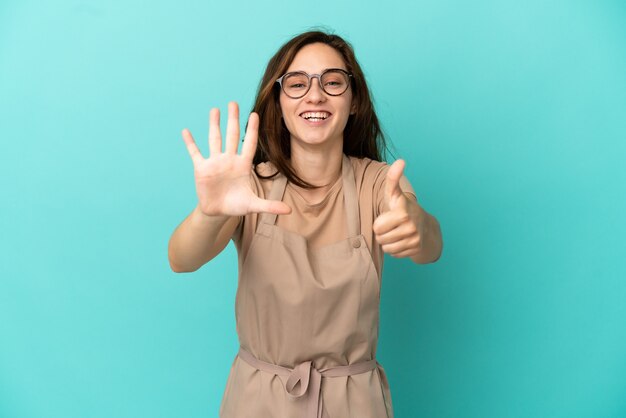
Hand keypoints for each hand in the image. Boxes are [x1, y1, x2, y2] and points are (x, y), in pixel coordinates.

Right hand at [182, 102, 290, 216]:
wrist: (218, 212)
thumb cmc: (237, 205)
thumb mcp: (254, 205)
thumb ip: (270, 206)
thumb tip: (289, 211)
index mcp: (243, 165)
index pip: (249, 144)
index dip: (252, 130)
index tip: (255, 114)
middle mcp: (229, 160)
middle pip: (232, 136)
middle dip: (233, 120)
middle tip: (234, 103)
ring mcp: (215, 162)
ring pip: (214, 139)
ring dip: (214, 125)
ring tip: (215, 110)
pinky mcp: (201, 168)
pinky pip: (195, 153)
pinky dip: (190, 143)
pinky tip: (186, 131)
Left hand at [373, 160, 424, 257]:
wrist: (425, 226)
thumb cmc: (403, 208)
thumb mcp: (395, 194)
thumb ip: (393, 179)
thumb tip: (400, 161)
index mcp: (402, 211)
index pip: (377, 227)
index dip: (379, 223)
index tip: (389, 217)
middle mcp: (411, 225)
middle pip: (380, 238)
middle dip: (382, 233)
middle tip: (391, 226)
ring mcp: (414, 238)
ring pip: (386, 247)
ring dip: (388, 241)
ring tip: (396, 232)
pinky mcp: (416, 249)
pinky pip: (394, 254)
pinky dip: (395, 249)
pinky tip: (402, 240)